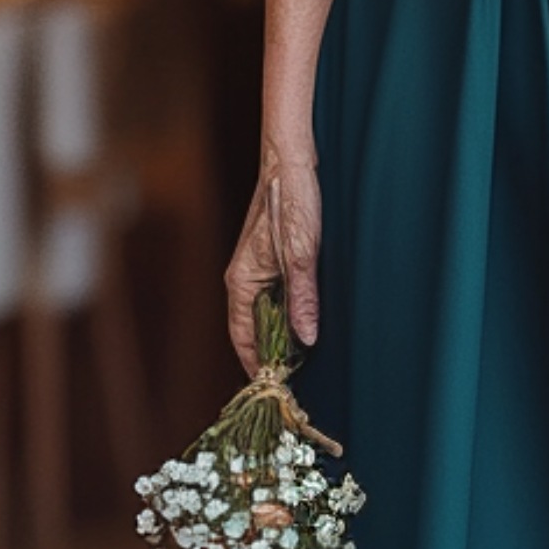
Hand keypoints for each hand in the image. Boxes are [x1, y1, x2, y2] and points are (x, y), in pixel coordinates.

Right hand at [224, 154, 320, 369]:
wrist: (290, 160)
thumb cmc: (292, 200)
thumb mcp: (303, 252)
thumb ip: (304, 297)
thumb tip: (306, 338)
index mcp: (241, 281)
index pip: (242, 337)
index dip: (256, 365)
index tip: (274, 388)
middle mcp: (243, 279)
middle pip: (252, 330)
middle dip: (271, 355)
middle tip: (296, 380)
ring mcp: (256, 270)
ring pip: (265, 315)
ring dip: (281, 337)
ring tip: (304, 361)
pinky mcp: (271, 260)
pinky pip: (275, 299)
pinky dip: (287, 316)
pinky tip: (307, 323)